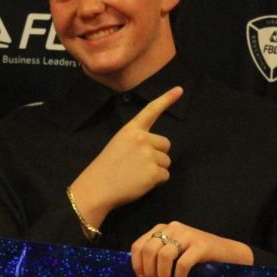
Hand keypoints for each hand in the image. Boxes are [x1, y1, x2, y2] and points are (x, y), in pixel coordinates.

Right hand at [68, 87, 182, 232]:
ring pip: (166, 161)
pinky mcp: (153, 172)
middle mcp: (142, 138)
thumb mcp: (119, 143)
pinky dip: (156, 182)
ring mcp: (149, 155)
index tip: (179, 89)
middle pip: (165, 144)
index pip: (151, 110)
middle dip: (157, 155)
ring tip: (137, 174)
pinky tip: (140, 182)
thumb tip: (156, 148)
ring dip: (156, 169)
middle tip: (138, 164)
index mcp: (131, 129)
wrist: (97, 188)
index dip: (166, 99)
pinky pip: (165, 176)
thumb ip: (137, 140)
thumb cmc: (106, 167)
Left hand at [130, 222, 253, 276]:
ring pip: (163, 256)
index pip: (139, 245)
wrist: (227, 252)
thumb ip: (158, 254)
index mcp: (163, 229)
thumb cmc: (198, 255)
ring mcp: (188, 235)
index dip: (137, 264)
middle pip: (149, 250)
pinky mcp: (201, 245)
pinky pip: (182, 264)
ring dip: (163, 275)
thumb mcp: (175, 250)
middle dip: (150, 271)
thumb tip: (142, 273)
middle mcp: (173, 228)